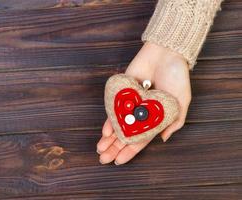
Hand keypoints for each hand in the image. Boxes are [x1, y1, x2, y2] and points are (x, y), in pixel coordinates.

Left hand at [97, 42, 191, 164]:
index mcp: (154, 117)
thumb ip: (175, 121)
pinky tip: (104, 132)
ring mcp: (130, 102)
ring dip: (108, 138)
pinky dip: (109, 119)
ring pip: (117, 123)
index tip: (119, 161)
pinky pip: (114, 107)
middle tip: (103, 159)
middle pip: (125, 134)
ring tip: (100, 150)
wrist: (166, 53)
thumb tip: (163, 139)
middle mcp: (140, 112)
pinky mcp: (122, 91)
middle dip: (114, 148)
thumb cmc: (177, 76)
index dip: (130, 151)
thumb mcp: (182, 100)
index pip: (140, 138)